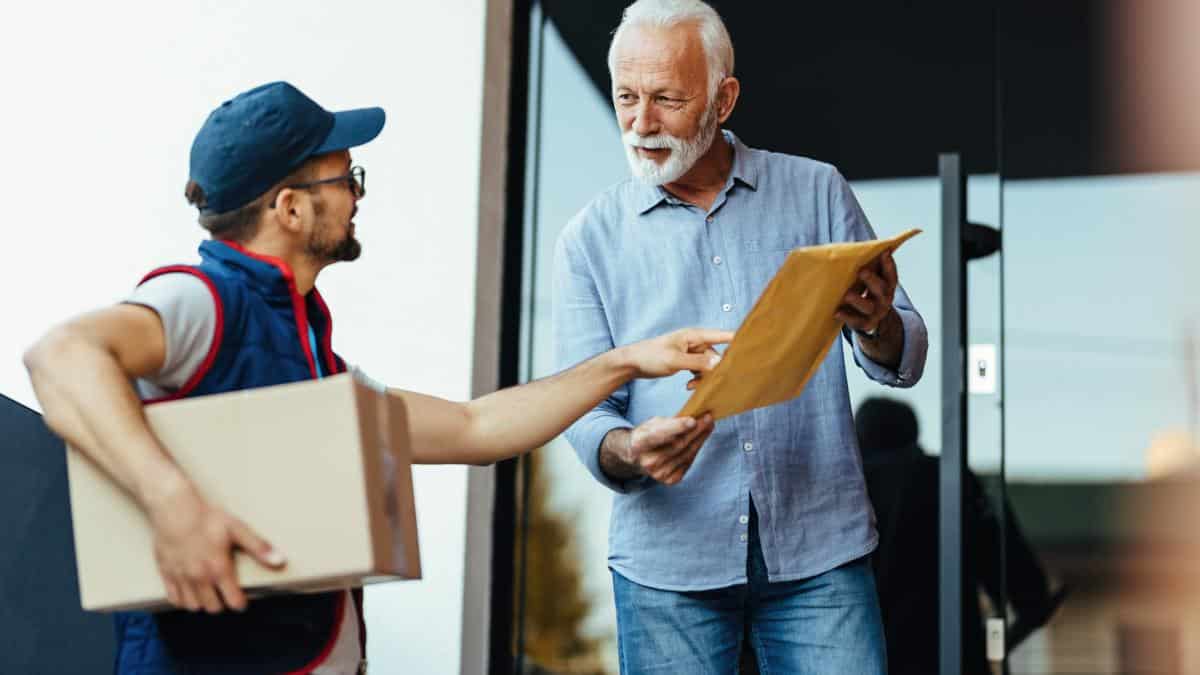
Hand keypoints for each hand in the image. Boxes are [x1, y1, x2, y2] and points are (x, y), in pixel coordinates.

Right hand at [146, 479, 284, 612]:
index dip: (240, 604)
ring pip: (193, 606)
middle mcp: (200, 578)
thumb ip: (259, 547)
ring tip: (209, 593)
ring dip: (202, 603)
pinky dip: (183, 600)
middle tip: (225, 594)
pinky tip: (190, 592)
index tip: (242, 601)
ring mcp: (181, 577)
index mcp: (219, 569)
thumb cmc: (207, 518)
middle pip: (213, 607)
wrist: (175, 509)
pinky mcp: (166, 574)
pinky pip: (174, 599)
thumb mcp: (238, 529)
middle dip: (221, 604)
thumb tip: (279, 561)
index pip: (232, 601)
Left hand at [623, 328, 732, 379]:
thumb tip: (719, 365)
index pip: (723, 336)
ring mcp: (691, 352)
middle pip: (717, 356)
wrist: (632, 362)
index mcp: (694, 335)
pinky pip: (700, 370)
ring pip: (708, 366)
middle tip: (712, 383)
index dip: (738, 341)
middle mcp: (695, 342)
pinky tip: (688, 387)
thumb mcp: (674, 360)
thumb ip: (697, 363)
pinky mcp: (686, 361)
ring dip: (704, 378)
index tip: (754, 347)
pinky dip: (697, 380)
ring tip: (691, 386)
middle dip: (715, 370)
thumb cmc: (650, 356)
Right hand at [624, 414, 715, 484]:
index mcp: (638, 443)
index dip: (676, 427)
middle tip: (708, 419)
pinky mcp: (668, 480)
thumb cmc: (647, 436)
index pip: (658, 435)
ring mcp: (658, 473)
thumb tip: (694, 417)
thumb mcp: (651, 424)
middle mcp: (647, 461)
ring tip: (708, 426)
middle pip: (678, 444)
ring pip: (686, 454)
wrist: (636, 457)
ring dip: (700, 439)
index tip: (693, 420)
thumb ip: (669, 422)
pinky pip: (687, 463)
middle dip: (696, 431)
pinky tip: (699, 440)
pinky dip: (695, 450)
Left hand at [835, 251, 898, 334]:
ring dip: (858, 300)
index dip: (889, 264)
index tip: (884, 252)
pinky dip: (846, 316)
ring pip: (868, 307)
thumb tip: (853, 249)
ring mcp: (875, 313)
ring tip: (847, 295)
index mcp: (887, 286)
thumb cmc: (867, 292)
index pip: (891, 275)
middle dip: (872, 280)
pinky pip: (856, 321)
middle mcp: (884, 299)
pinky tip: (836, 312)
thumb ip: (868, 267)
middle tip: (862, 271)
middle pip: (881, 289)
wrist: (872, 320)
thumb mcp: (871, 280)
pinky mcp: (865, 324)